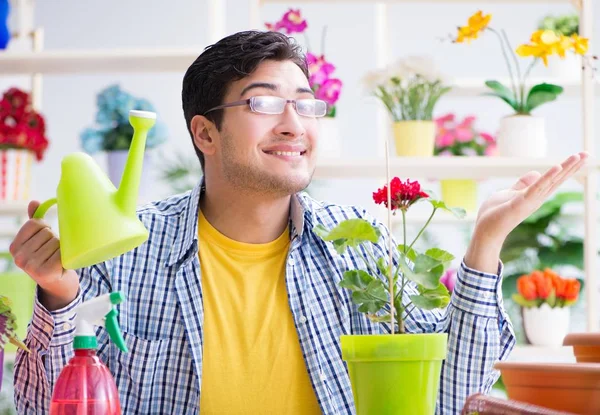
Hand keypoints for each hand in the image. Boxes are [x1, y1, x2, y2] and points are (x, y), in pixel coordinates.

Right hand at [9, 201, 78, 310]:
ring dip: (61, 248)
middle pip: (46, 233)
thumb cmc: (49, 258)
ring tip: (57, 258)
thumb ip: (35, 222)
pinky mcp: (45, 273)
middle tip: (53, 253)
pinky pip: (61, 253)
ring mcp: (30, 267)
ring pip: (55, 242)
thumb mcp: (39, 240)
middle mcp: (18, 258)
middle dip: (54, 240)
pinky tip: (61, 265)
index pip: (34, 224)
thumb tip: (33, 202)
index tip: (47, 238)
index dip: (46, 228)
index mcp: (14, 247)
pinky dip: (66, 257)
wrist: (59, 284)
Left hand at [465, 152, 588, 272]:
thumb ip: (522, 185)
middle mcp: (536, 198)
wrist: (485, 230)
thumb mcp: (509, 194)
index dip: (566, 168)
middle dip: (572, 166)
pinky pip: (535, 188)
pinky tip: (557, 167)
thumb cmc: (495, 214)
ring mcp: (530, 201)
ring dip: (564, 168)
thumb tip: (536, 172)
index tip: (579, 156)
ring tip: (577, 156)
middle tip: (587, 153)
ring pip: (550, 181)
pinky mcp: (520, 203)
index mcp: (534, 195)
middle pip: (557, 179)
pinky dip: (546, 178)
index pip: (553, 179)